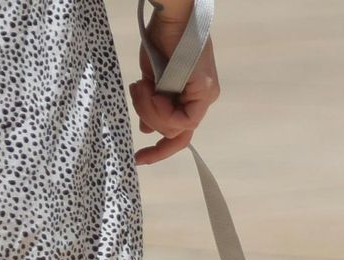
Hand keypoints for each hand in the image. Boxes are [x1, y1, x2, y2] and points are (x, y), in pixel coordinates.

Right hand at [130, 12, 219, 164]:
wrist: (169, 16)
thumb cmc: (159, 40)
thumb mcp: (151, 82)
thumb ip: (153, 107)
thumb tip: (147, 130)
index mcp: (191, 97)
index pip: (178, 134)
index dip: (159, 152)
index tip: (138, 159)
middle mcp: (202, 99)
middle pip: (175, 134)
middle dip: (150, 119)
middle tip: (137, 93)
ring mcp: (206, 95)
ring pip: (175, 129)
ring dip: (150, 111)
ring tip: (140, 85)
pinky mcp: (205, 90)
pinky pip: (183, 121)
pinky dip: (161, 111)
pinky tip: (152, 90)